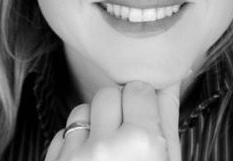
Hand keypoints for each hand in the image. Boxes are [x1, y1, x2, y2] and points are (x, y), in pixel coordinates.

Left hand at [44, 80, 181, 160]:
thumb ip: (167, 120)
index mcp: (142, 143)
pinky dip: (74, 144)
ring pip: (81, 110)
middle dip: (117, 109)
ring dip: (93, 124)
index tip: (145, 118)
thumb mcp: (167, 160)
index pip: (137, 89)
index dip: (142, 103)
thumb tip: (170, 79)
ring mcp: (75, 156)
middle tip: (126, 135)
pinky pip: (61, 134)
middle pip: (108, 94)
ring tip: (106, 150)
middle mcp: (106, 147)